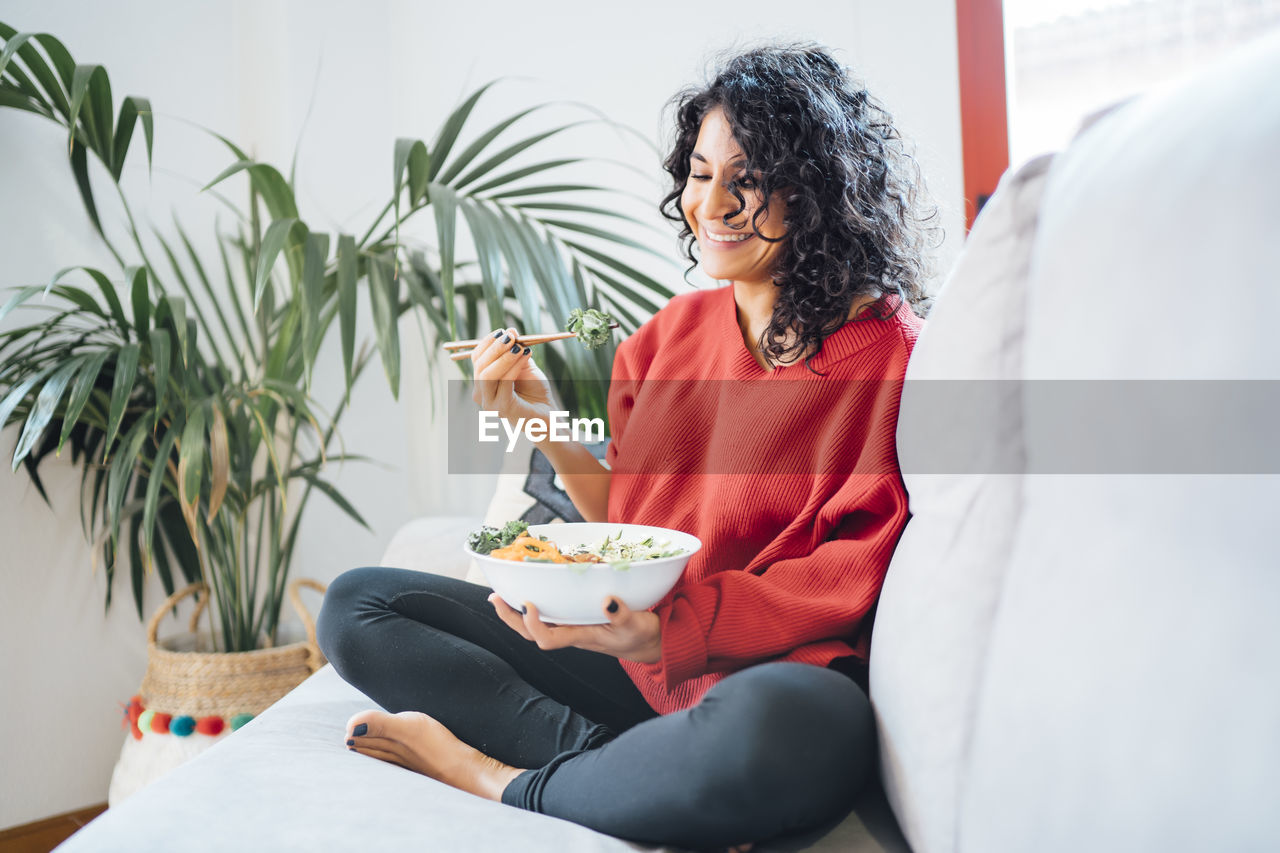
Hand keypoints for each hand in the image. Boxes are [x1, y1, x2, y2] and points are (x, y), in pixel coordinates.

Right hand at [470, 327, 555, 430]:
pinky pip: (504, 384)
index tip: (503, 331)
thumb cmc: (534, 392)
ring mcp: (489, 404)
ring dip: (503, 357)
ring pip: (487, 375)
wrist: (547, 416)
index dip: (487, 343)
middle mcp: (481, 394)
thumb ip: (516, 351)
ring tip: (519, 346)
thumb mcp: (524, 367)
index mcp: (482, 382)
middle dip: (494, 348)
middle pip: (479, 366)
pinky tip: (525, 356)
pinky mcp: (501, 409)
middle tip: (510, 336)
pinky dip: (514, 367)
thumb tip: (511, 330)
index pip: (476, 358)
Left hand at [488, 594, 661, 663]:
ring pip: (535, 626)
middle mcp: (570, 633)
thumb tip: (608, 601)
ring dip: (515, 612)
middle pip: (531, 634)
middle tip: (495, 597)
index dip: (533, 624)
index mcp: (581, 637)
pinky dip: (533, 605)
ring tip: (499, 594)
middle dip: (510, 618)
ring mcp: (571, 627)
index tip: (528, 604)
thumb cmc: (640, 635)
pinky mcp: (575, 619)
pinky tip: (526, 591)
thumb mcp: (637, 624)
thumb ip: (623, 615)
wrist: (646, 643)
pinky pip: (547, 616)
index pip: (548, 639)